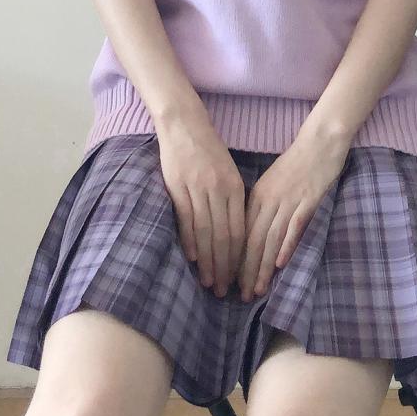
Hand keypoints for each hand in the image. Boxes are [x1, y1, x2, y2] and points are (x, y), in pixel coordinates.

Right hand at [157, 112, 246, 297]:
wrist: (184, 125)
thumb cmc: (208, 150)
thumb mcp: (228, 172)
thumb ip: (232, 199)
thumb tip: (235, 233)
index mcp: (235, 187)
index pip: (239, 230)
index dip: (239, 257)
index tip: (238, 277)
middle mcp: (219, 190)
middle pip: (223, 236)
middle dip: (224, 266)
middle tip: (224, 290)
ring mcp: (198, 189)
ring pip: (205, 232)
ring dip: (207, 261)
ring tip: (208, 282)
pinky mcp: (178, 187)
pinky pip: (185, 220)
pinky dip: (189, 242)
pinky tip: (192, 260)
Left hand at [237, 124, 350, 301]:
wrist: (319, 142)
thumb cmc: (297, 163)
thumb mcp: (272, 184)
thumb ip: (263, 207)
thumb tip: (255, 235)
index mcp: (256, 195)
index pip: (242, 233)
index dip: (236, 260)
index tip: (231, 281)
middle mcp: (268, 200)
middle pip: (253, 240)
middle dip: (246, 271)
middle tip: (241, 296)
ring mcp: (287, 200)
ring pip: (271, 238)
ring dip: (263, 267)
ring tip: (257, 289)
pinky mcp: (307, 201)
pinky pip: (293, 227)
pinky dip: (286, 246)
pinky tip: (281, 265)